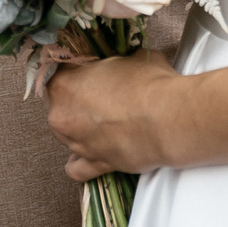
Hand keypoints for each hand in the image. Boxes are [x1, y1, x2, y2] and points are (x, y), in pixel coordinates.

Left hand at [46, 48, 182, 181]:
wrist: (169, 119)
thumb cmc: (149, 84)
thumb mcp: (131, 58)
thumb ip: (115, 63)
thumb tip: (123, 63)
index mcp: (64, 84)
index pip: (58, 72)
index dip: (77, 69)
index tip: (90, 70)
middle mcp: (62, 115)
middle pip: (59, 104)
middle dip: (77, 100)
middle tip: (101, 95)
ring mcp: (76, 142)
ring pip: (67, 134)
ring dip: (80, 128)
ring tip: (104, 123)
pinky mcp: (94, 164)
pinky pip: (77, 168)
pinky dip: (81, 162)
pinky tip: (90, 153)